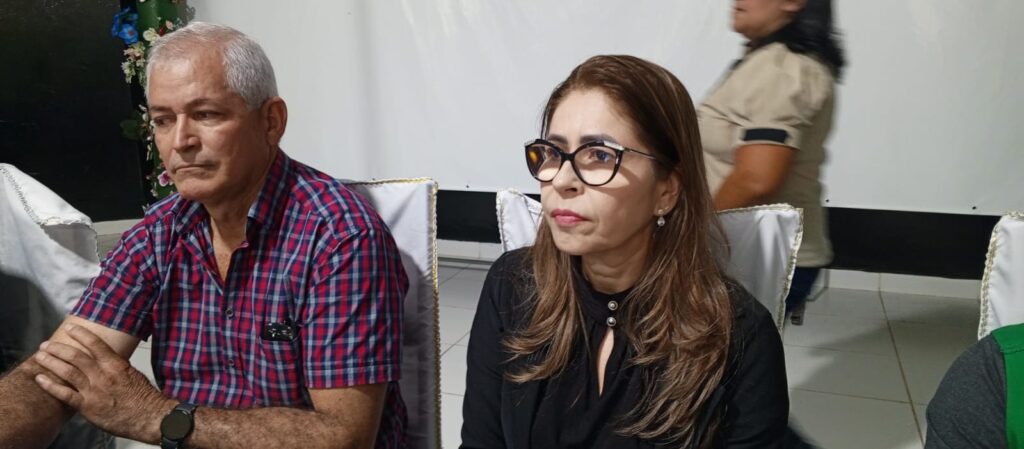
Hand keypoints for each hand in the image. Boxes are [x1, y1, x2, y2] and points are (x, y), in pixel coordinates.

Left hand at [33, 325, 172, 442]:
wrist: (148, 417)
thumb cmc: (143, 396)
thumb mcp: (132, 373)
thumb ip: (115, 366)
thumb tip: (105, 359)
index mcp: (115, 365)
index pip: (95, 344)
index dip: (80, 334)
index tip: (70, 328)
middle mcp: (102, 375)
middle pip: (76, 356)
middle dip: (58, 348)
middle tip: (47, 344)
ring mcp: (93, 391)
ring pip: (67, 372)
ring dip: (51, 362)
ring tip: (41, 356)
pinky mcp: (87, 406)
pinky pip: (64, 394)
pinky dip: (50, 386)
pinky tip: (41, 379)